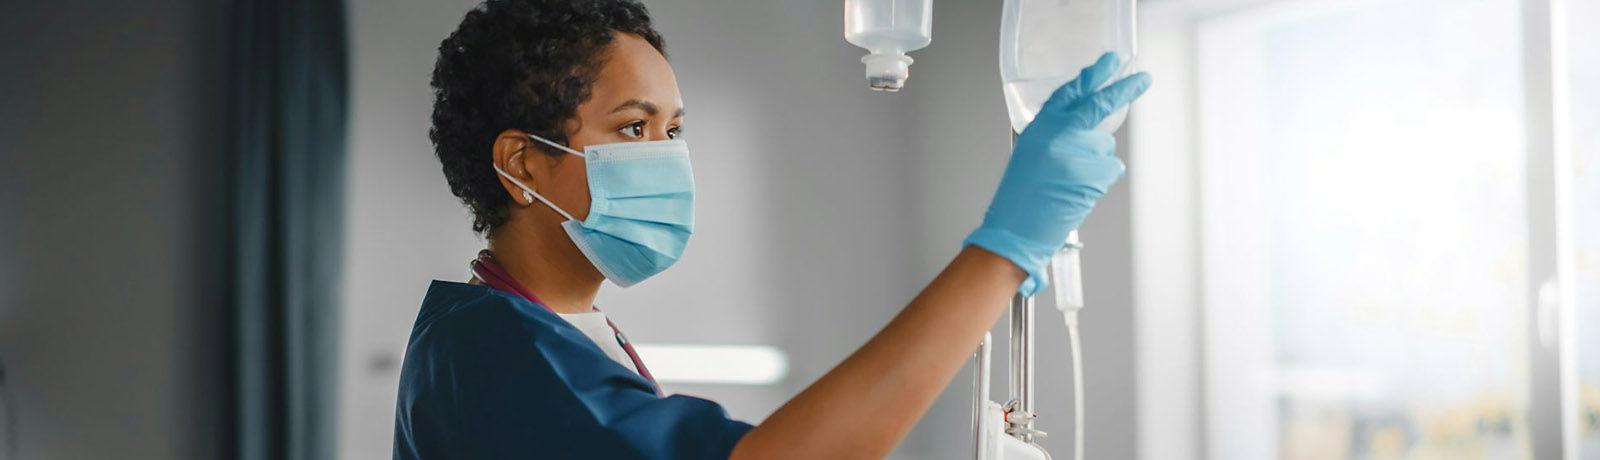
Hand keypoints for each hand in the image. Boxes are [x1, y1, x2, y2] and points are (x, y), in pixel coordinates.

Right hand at [964, 52, 1151, 295]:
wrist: (1016, 228)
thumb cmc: (1020, 195)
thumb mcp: (1030, 153)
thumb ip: (1055, 134)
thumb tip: (1084, 125)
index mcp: (1040, 127)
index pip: (1071, 91)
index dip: (1093, 75)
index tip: (1111, 62)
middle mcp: (1059, 135)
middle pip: (1100, 107)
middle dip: (1125, 90)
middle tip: (1143, 79)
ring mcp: (1077, 154)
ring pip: (1106, 145)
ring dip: (1098, 160)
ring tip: (1073, 180)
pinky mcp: (1092, 175)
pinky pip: (1112, 168)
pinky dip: (1102, 179)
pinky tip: (1080, 190)